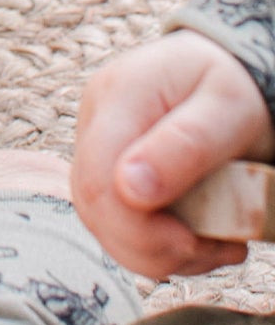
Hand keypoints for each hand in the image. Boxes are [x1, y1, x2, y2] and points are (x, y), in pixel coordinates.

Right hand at [73, 28, 274, 277]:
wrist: (224, 72)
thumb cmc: (230, 85)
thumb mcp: (227, 108)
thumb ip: (184, 144)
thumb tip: (129, 189)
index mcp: (119, 96)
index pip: (99, 181)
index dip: (138, 230)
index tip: (194, 242)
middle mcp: (96, 120)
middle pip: (93, 207)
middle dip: (153, 248)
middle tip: (217, 246)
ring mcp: (97, 143)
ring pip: (102, 223)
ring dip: (160, 252)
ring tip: (215, 243)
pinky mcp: (107, 167)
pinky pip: (118, 223)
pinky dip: (160, 247)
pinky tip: (199, 238)